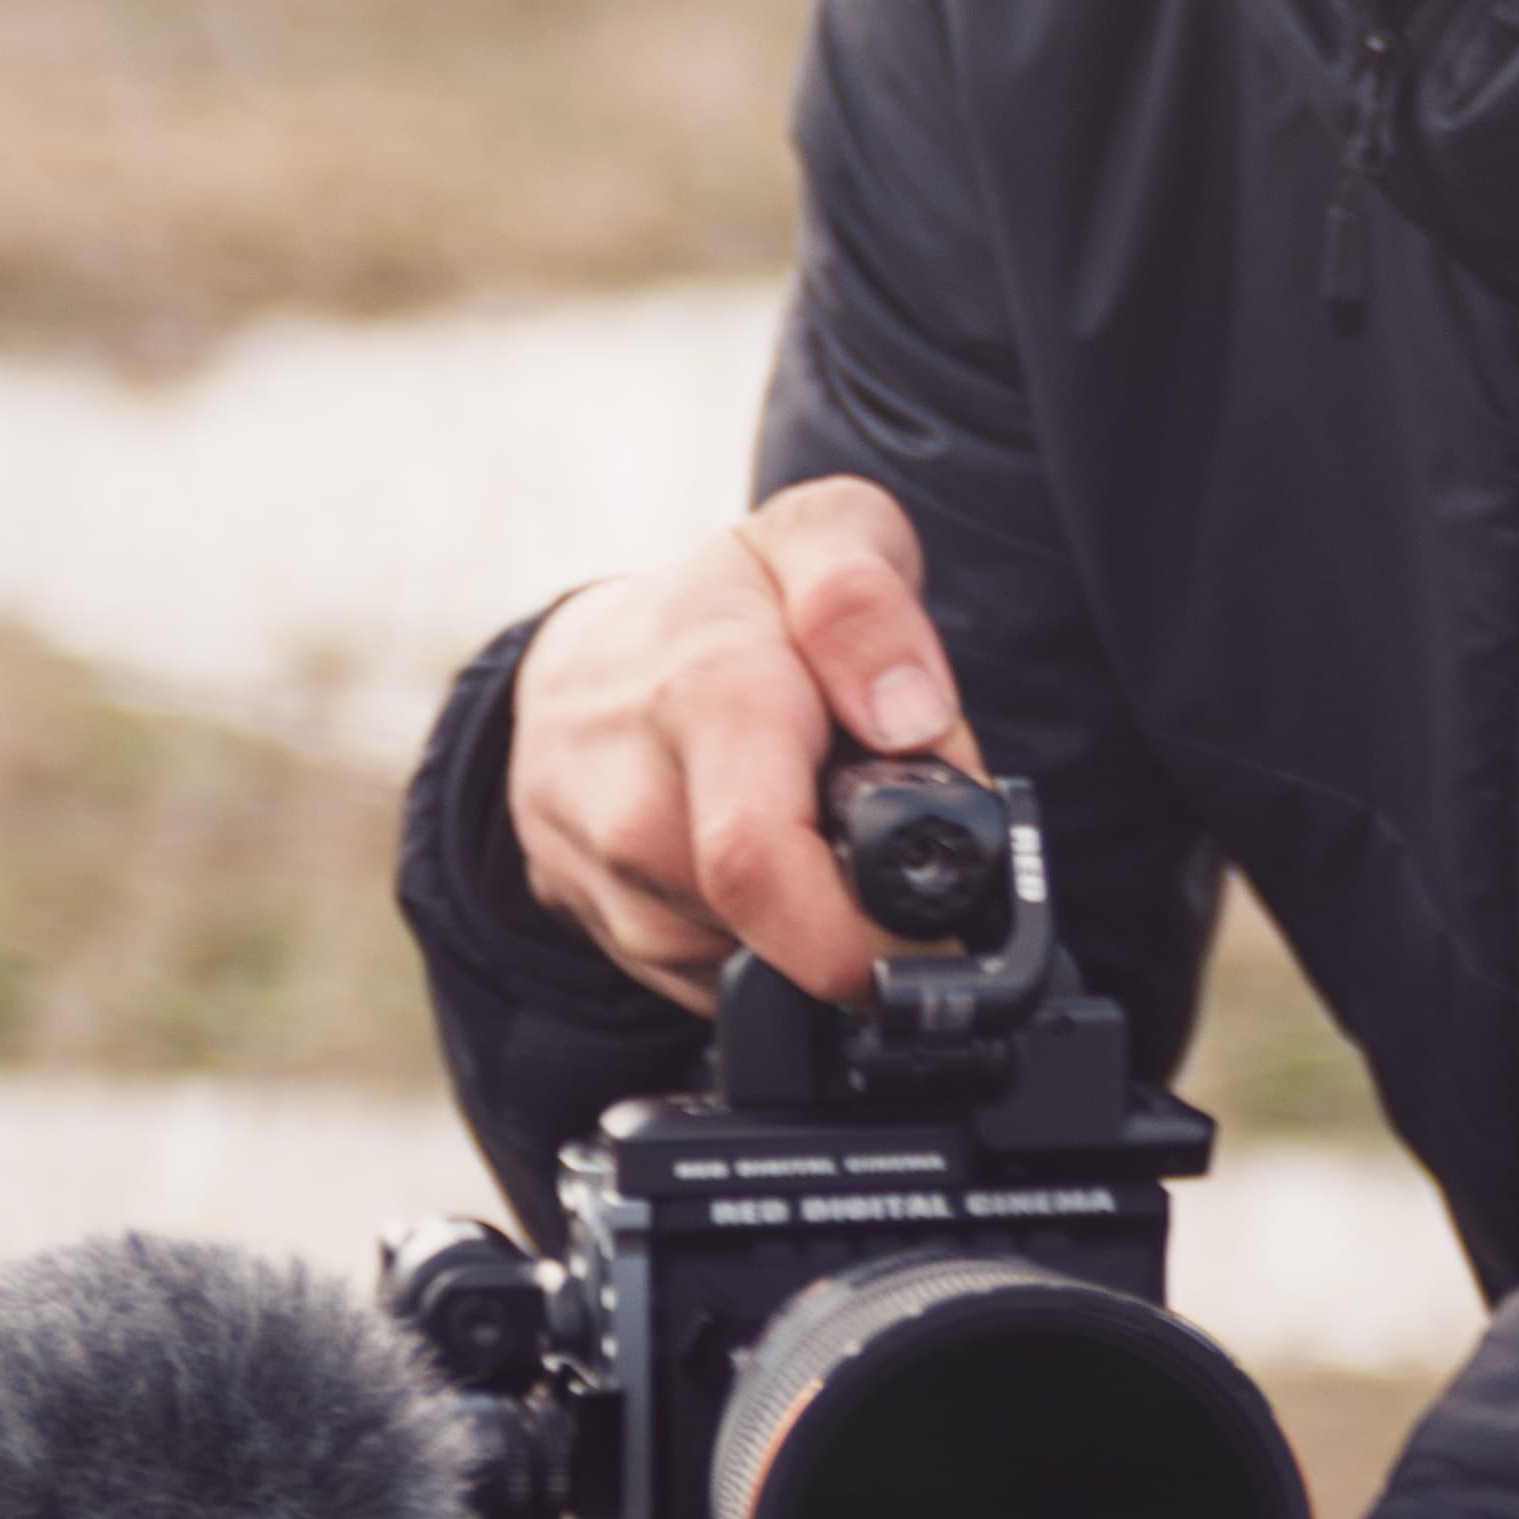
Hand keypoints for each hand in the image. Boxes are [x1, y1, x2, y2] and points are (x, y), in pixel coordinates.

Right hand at [508, 481, 972, 1010]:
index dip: (863, 927)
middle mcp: (636, 805)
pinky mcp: (606, 935)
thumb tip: (909, 722)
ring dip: (815, 923)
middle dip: (862, 919)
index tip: (936, 923)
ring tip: (810, 827)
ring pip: (749, 963)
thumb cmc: (723, 603)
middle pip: (771, 933)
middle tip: (886, 850)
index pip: (759, 857)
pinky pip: (716, 981)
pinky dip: (768, 939)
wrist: (583, 659)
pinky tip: (767, 865)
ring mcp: (610, 883)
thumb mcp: (819, 537)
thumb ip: (869, 606)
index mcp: (707, 699)